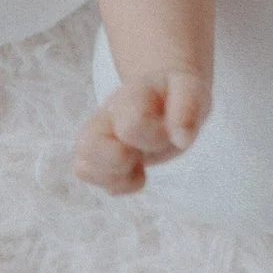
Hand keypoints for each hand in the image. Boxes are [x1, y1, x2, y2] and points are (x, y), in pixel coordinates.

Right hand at [73, 70, 209, 195]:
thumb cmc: (175, 94)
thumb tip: (182, 139)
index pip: (132, 124)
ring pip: (81, 166)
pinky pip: (86, 174)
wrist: (162, 89)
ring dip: (115, 176)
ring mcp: (98, 134)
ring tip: (137, 165)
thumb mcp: (191, 91)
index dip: (154, 137)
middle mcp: (106, 114)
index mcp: (132, 95)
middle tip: (144, 151)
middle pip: (88, 145)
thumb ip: (188, 108)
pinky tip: (134, 172)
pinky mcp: (96, 153)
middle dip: (123, 159)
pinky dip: (114, 183)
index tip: (170, 134)